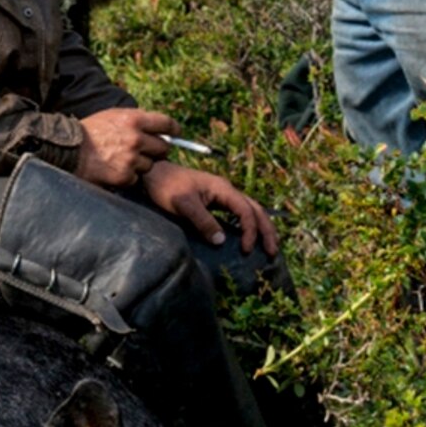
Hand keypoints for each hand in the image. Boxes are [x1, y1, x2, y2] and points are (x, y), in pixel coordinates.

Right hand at [75, 107, 173, 188]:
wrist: (69, 149)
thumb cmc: (90, 131)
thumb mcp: (113, 116)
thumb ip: (136, 120)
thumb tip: (157, 127)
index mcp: (134, 120)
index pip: (166, 123)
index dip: (174, 129)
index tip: (176, 133)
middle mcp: (136, 138)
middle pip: (164, 147)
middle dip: (157, 150)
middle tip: (146, 151)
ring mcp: (131, 159)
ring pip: (150, 165)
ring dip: (141, 165)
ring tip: (123, 160)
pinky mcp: (125, 175)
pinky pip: (136, 178)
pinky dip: (128, 176)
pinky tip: (115, 169)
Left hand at [143, 160, 278, 256]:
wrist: (153, 174)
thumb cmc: (166, 187)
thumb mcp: (183, 204)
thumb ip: (203, 221)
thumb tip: (221, 241)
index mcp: (222, 189)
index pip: (246, 210)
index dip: (250, 231)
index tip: (246, 250)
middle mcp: (226, 191)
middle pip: (256, 209)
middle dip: (267, 230)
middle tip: (273, 251)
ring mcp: (221, 195)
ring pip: (250, 210)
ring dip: (261, 227)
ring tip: (268, 246)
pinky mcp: (214, 201)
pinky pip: (239, 213)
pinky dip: (249, 225)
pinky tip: (248, 237)